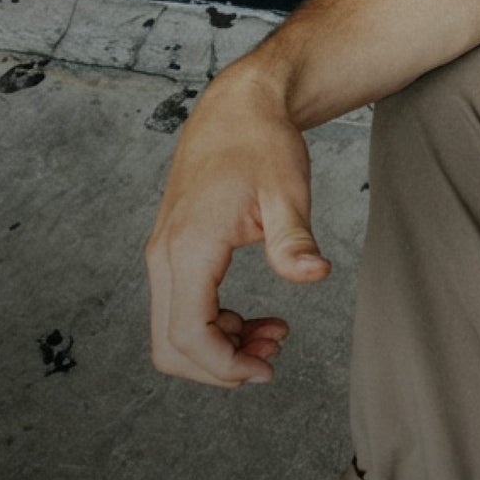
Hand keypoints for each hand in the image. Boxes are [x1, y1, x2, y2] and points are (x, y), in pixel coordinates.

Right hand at [144, 72, 329, 386]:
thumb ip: (293, 239)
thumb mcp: (287, 190)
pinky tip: (254, 317)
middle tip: (272, 359)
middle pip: (171, 345)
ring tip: (274, 334)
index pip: (188, 335)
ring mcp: (165, 254)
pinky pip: (182, 307)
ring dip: (220, 346)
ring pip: (173, 330)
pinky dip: (215, 324)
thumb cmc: (262, 144)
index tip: (268, 370)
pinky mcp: (175, 250)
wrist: (238, 108)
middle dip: (219, 365)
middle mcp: (164, 256)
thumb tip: (314, 275)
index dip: (225, 366)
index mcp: (188, 248)